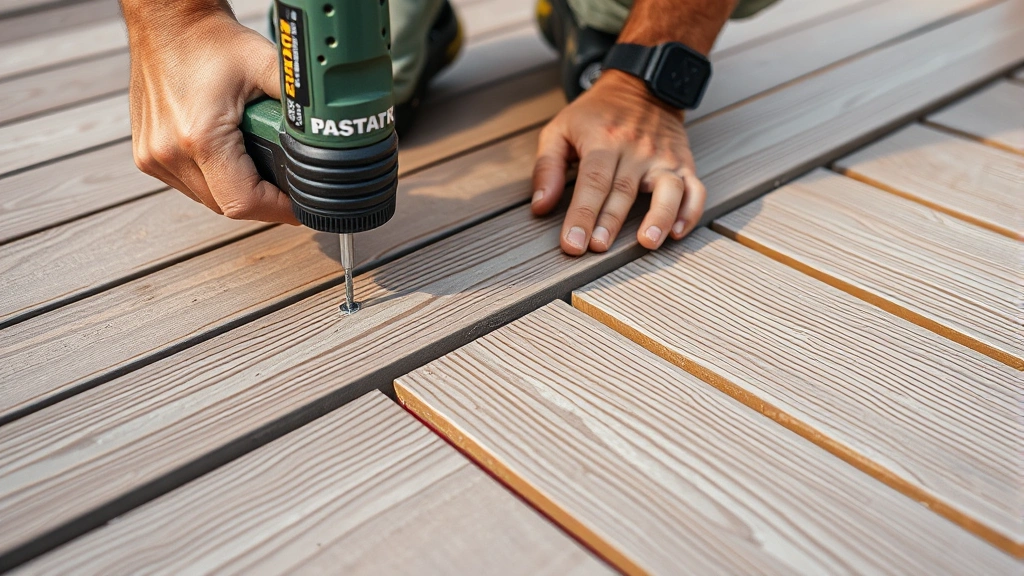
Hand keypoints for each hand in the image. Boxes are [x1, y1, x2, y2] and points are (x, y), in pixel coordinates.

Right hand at [124, 2, 296, 223]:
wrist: (168, 21)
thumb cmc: (211, 39)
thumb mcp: (268, 66)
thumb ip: (301, 103)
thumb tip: (331, 133)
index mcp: (197, 137)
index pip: (245, 202)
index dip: (279, 210)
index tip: (301, 205)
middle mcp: (168, 153)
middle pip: (228, 206)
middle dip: (262, 201)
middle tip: (287, 186)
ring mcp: (153, 157)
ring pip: (208, 200)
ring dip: (238, 192)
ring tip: (261, 167)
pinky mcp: (147, 156)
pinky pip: (190, 187)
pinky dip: (215, 181)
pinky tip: (232, 160)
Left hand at [531, 70, 705, 254]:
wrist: (641, 85)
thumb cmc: (596, 114)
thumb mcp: (560, 129)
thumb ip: (547, 167)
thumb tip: (540, 206)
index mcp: (602, 140)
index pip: (592, 182)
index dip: (582, 214)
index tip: (572, 243)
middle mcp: (636, 149)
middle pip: (624, 190)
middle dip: (609, 223)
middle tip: (596, 248)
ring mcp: (663, 157)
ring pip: (668, 189)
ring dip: (659, 218)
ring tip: (647, 243)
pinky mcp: (683, 163)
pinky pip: (694, 190)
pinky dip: (690, 213)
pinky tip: (677, 232)